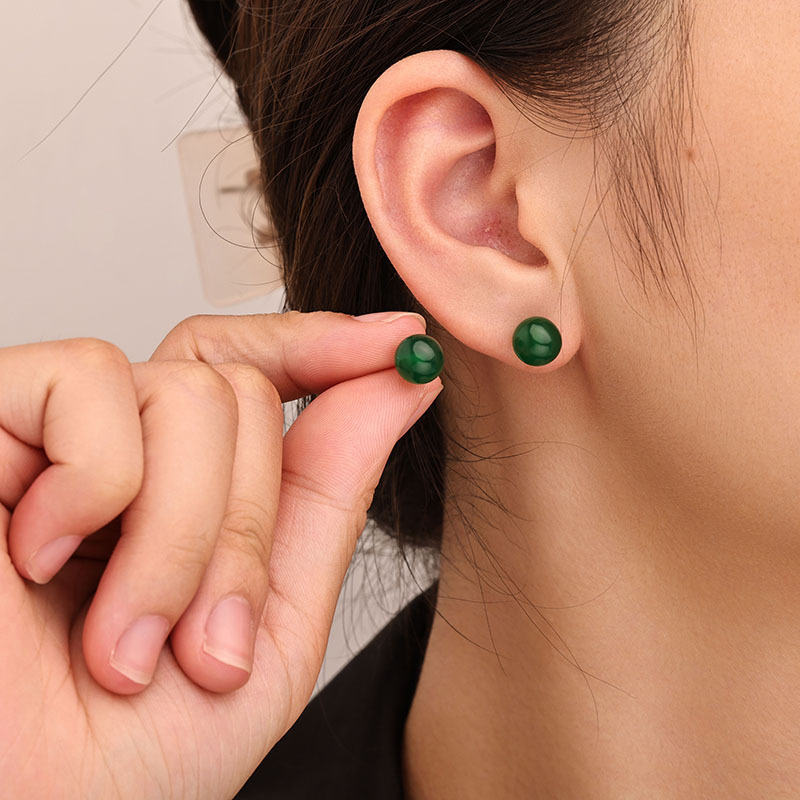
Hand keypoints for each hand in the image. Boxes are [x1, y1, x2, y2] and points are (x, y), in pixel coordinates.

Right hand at [0, 310, 440, 798]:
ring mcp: (47, 431)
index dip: (325, 349)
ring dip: (181, 538)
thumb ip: (329, 495)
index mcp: (176, 488)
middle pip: (236, 392)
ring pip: (186, 393)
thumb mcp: (270, 626)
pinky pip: (90, 385)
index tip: (400, 345)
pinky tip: (41, 562)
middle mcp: (114, 447)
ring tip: (125, 643)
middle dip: (245, 529)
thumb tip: (398, 384)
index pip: (251, 372)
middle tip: (198, 642)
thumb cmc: (126, 757)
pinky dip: (98, 489)